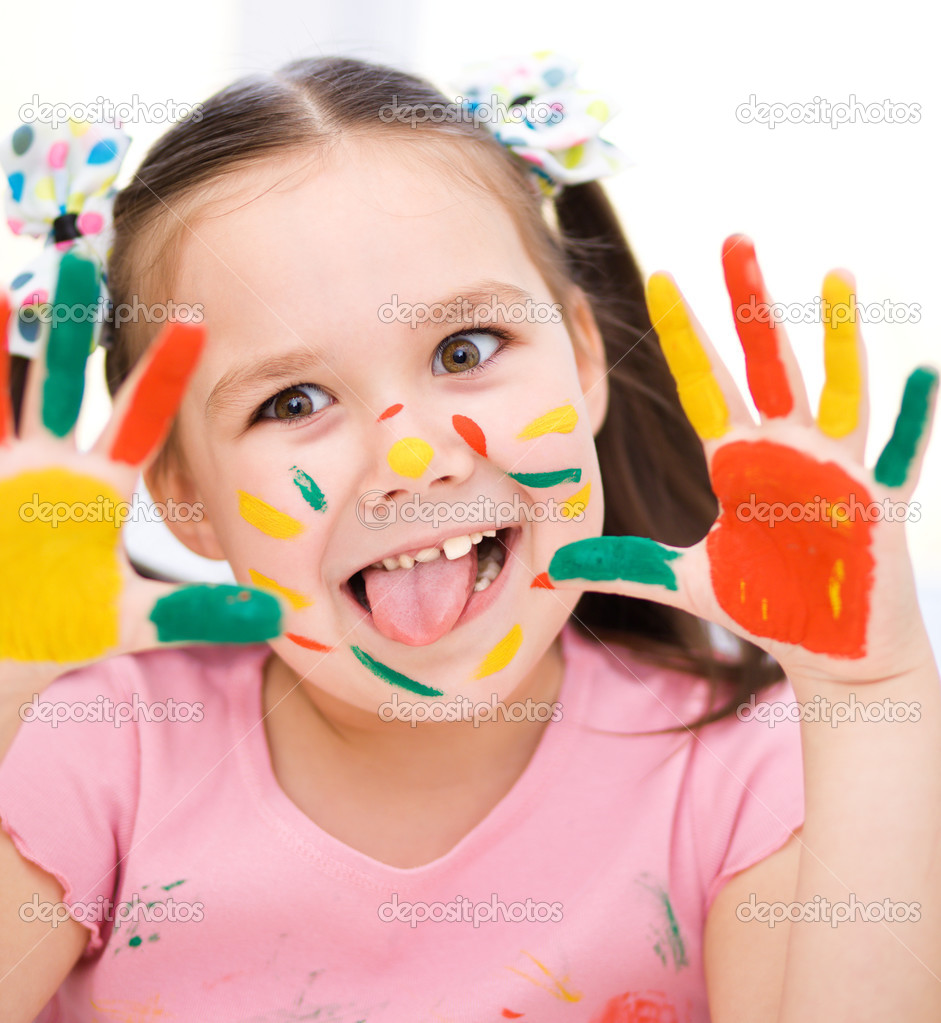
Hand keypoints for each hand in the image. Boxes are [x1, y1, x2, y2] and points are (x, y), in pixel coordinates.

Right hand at [0, 252, 283, 680]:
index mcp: (105, 487)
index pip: (141, 418)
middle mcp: (57, 465)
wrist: (4, 656)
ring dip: (14, 342)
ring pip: (12, 392)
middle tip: (87, 264)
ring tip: (20, 289)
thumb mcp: (137, 619)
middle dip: (76, 331)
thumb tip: (275, 615)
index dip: (164, 373)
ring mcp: (9, 468)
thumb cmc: (65, 634)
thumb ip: (199, 612)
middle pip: (69, 385)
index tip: (195, 320)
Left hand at [547, 235, 937, 683]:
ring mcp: (835, 471)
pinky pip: (902, 454)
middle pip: (765, 363)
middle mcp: (787, 451)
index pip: (704, 382)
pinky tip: (921, 374)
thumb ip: (624, 565)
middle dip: (749, 304)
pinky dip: (915, 418)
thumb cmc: (767, 604)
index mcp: (739, 460)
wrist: (830, 648)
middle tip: (734, 239)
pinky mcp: (878, 505)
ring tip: (834, 275)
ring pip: (837, 391)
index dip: (682, 334)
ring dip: (837, 338)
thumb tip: (552, 568)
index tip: (660, 277)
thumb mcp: (684, 579)